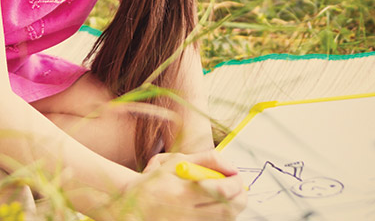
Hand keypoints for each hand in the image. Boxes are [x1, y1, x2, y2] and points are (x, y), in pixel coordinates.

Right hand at [124, 150, 246, 220]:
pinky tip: (214, 207)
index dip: (236, 183)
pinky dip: (220, 216)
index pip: (222, 191)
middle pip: (228, 211)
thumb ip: (207, 159)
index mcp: (183, 192)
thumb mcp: (177, 162)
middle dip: (240, 198)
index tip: (237, 177)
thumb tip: (232, 168)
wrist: (134, 204)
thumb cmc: (157, 180)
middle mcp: (186, 213)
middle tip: (239, 188)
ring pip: (223, 220)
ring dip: (232, 208)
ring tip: (226, 195)